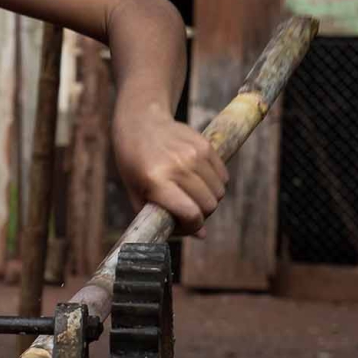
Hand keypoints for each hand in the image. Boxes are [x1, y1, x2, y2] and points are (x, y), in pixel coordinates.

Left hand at [112, 111, 227, 235]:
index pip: (190, 214)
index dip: (192, 226)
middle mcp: (177, 167)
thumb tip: (201, 235)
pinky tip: (199, 179)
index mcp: (156, 181)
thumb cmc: (134, 163)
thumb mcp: (136, 192)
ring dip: (209, 198)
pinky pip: (223, 175)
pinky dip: (216, 183)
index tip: (186, 225)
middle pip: (209, 205)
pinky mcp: (205, 144)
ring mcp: (193, 154)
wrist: (140, 122)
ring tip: (192, 193)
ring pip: (219, 192)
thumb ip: (162, 217)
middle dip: (202, 214)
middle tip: (188, 208)